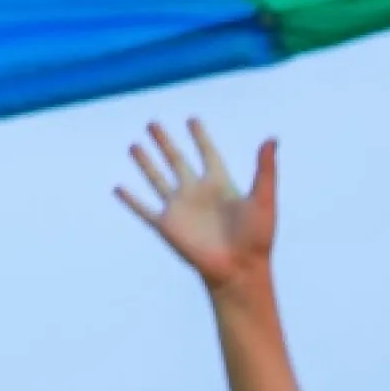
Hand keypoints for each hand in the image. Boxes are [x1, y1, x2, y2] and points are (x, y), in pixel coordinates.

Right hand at [114, 119, 274, 294]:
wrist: (239, 270)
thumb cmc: (257, 238)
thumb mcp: (263, 199)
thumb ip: (265, 170)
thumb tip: (272, 139)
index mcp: (220, 185)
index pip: (208, 154)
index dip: (200, 137)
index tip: (192, 120)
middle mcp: (197, 192)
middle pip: (176, 160)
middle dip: (165, 142)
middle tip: (153, 123)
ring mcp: (180, 208)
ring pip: (157, 178)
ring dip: (145, 163)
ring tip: (133, 146)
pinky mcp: (166, 225)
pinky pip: (144, 209)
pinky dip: (130, 199)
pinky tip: (118, 188)